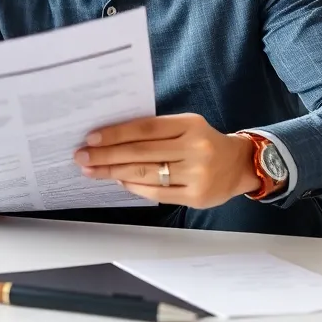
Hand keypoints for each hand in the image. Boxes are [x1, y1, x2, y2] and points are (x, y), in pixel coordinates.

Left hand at [74, 113, 260, 208]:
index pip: (145, 127)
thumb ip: (156, 131)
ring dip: (114, 172)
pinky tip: (119, 181)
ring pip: (145, 173)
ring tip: (93, 171)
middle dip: (106, 155)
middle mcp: (195, 148)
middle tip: (82, 156)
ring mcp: (197, 174)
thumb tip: (112, 139)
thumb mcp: (186, 126)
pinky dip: (134, 187)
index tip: (91, 137)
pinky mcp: (196, 196)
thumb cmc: (203, 142)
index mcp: (190, 125)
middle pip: (141, 152)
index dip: (116, 133)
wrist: (239, 165)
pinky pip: (157, 193)